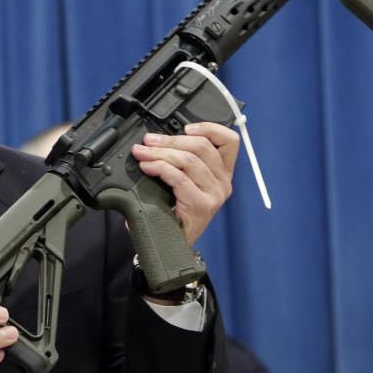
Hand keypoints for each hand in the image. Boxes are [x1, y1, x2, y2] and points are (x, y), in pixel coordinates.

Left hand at [130, 122, 239, 246]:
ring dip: (160, 153)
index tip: (186, 127)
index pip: (229, 141)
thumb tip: (154, 140)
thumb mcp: (183, 181)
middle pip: (201, 147)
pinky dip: (160, 167)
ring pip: (188, 160)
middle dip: (170, 140)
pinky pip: (179, 177)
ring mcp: (215, 194)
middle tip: (148, 141)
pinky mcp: (202, 205)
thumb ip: (180, 160)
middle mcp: (223, 182)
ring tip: (142, 153)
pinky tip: (147, 167)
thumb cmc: (175, 212)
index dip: (209, 128)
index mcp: (222, 172)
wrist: (172, 245)